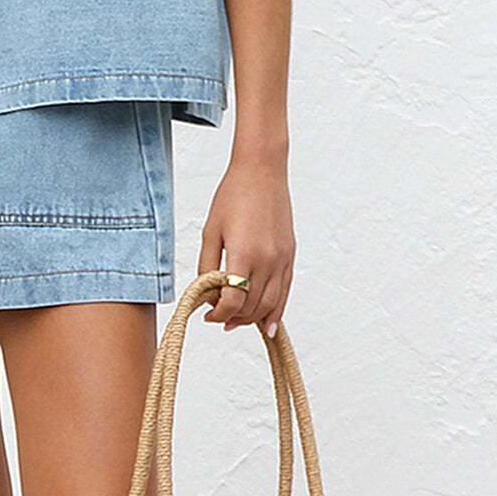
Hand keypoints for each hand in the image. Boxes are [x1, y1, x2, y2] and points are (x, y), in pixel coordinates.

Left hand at [196, 152, 295, 337]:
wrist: (261, 171)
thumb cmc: (232, 195)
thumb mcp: (211, 230)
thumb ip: (207, 264)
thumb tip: (207, 292)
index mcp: (244, 254)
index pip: (233, 300)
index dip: (218, 313)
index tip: (207, 315)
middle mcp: (268, 260)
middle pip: (252, 306)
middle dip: (233, 317)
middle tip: (217, 318)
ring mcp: (282, 259)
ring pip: (271, 304)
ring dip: (253, 318)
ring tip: (236, 321)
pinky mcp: (290, 255)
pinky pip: (285, 292)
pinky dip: (276, 311)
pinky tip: (268, 324)